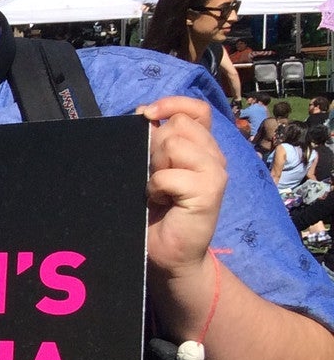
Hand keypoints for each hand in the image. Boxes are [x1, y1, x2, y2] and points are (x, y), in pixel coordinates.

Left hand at [140, 96, 226, 286]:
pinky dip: (155, 188)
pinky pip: (168, 174)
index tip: (148, 114)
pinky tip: (160, 202)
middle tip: (156, 175)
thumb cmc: (158, 212)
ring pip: (174, 144)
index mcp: (202, 148)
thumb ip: (155, 141)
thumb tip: (144, 113)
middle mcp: (214, 156)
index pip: (196, 109)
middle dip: (155, 146)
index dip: (172, 104)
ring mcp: (215, 173)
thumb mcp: (153, 168)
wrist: (170, 254)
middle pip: (178, 125)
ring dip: (156, 167)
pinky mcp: (210, 191)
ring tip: (160, 189)